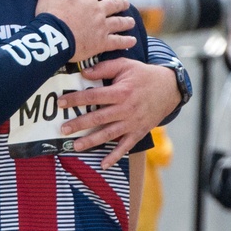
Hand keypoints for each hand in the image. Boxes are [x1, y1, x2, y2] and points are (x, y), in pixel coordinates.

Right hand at [37, 0, 135, 61]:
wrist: (53, 37)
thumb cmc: (50, 14)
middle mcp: (98, 10)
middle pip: (115, 4)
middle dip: (121, 3)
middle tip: (125, 3)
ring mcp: (102, 26)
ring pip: (119, 22)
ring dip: (126, 22)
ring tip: (131, 22)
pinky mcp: (102, 42)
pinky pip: (118, 41)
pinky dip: (126, 41)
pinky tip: (132, 41)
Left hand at [57, 58, 178, 167]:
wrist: (170, 88)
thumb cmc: (143, 75)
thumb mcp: (125, 65)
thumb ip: (104, 68)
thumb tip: (83, 72)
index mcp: (121, 92)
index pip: (94, 96)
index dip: (76, 99)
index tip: (60, 103)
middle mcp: (126, 109)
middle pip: (99, 118)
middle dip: (79, 124)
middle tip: (63, 129)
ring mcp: (133, 123)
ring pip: (109, 134)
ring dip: (91, 141)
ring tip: (75, 146)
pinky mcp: (138, 132)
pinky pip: (126, 146)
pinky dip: (115, 156)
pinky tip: (103, 164)